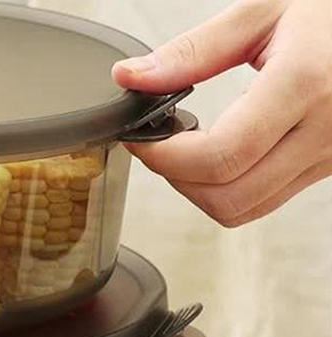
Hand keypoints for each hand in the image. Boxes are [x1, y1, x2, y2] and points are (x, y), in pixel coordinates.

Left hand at [112, 0, 331, 226]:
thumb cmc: (329, 8)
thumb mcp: (262, 11)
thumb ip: (192, 51)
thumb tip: (131, 77)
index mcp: (305, 83)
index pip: (219, 156)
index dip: (165, 158)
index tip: (141, 140)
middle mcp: (323, 130)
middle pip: (227, 197)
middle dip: (177, 179)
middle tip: (158, 147)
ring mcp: (327, 155)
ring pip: (241, 209)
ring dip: (198, 191)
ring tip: (185, 151)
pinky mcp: (324, 168)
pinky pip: (261, 202)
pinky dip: (226, 191)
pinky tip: (216, 157)